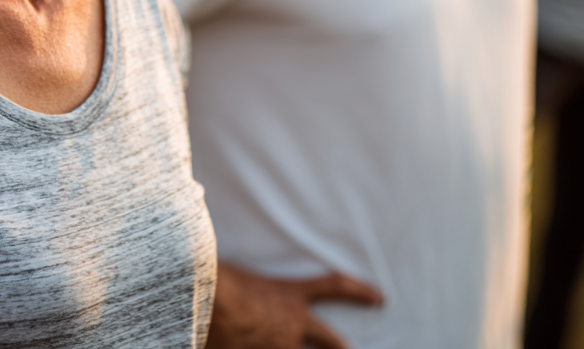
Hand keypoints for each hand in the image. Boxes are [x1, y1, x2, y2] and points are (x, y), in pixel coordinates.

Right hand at [206, 262, 382, 348]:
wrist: (205, 303)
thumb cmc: (218, 277)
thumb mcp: (237, 269)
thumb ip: (245, 273)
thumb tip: (231, 245)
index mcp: (289, 296)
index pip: (332, 287)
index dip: (357, 291)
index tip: (379, 296)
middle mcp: (291, 326)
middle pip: (329, 339)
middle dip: (341, 345)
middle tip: (350, 347)